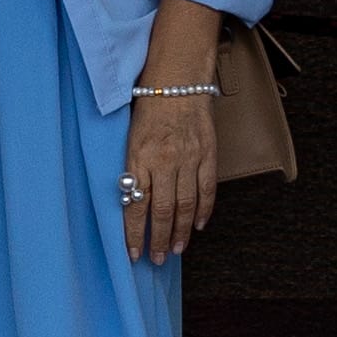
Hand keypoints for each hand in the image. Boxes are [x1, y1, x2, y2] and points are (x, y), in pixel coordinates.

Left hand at [116, 81, 222, 264]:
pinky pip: (207, 189)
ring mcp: (188, 158)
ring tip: (175, 250)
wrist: (177, 78)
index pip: (136, 205)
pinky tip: (198, 225)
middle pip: (162, 211)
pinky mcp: (207, 153)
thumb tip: (132, 201)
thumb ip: (132, 168)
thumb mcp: (129, 137)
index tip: (133, 253)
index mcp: (139, 157)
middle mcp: (164, 161)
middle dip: (158, 239)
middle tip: (156, 259)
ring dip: (180, 231)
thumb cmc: (148, 105)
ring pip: (185, 205)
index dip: (134, 233)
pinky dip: (203, 210)